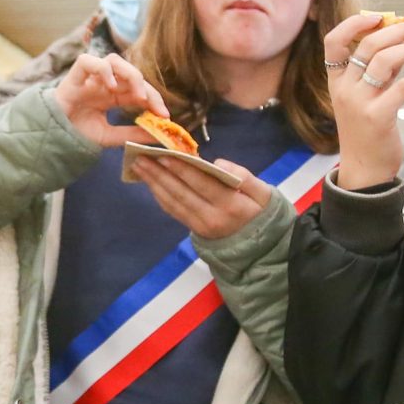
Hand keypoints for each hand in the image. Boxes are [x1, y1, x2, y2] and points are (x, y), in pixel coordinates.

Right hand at [50, 53, 168, 149]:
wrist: (53, 136)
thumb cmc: (78, 132)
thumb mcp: (110, 137)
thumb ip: (132, 134)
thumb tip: (159, 136)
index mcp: (115, 95)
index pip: (140, 90)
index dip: (155, 100)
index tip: (165, 117)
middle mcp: (105, 82)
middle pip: (132, 73)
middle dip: (148, 89)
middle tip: (154, 108)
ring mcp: (90, 77)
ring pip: (115, 60)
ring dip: (130, 75)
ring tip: (137, 96)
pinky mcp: (75, 74)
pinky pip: (90, 61)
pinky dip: (103, 70)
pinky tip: (111, 87)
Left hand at [129, 153, 271, 240]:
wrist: (261, 247)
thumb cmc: (262, 212)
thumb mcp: (264, 193)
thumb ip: (244, 176)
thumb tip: (217, 163)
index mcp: (231, 205)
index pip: (202, 184)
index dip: (182, 170)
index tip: (163, 155)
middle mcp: (212, 218)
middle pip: (181, 193)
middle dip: (159, 175)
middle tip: (141, 158)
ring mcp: (201, 226)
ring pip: (173, 203)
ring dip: (154, 184)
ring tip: (139, 167)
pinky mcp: (194, 231)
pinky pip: (174, 212)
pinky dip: (160, 196)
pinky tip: (150, 183)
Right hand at [322, 13, 403, 189]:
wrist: (365, 172)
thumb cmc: (368, 131)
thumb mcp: (367, 96)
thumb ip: (379, 70)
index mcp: (336, 81)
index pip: (333, 42)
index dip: (354, 24)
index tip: (380, 17)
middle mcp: (344, 89)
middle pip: (368, 44)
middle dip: (399, 30)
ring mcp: (359, 103)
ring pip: (384, 60)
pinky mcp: (378, 117)